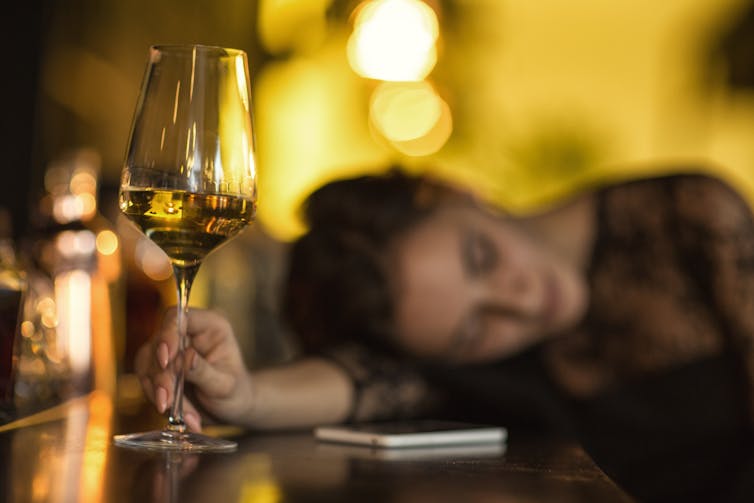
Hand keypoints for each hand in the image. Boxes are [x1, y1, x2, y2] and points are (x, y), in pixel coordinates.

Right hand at [135, 308, 254, 431]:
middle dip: (162, 377)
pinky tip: (182, 417)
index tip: (165, 361)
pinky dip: (160, 402)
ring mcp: (171, 351)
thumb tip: (185, 358)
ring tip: (182, 414)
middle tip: (167, 402)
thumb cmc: (236, 392)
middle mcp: (187, 334)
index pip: (178, 317)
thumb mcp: (226, 385)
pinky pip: (147, 382)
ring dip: (160, 393)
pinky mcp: (159, 370)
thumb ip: (204, 371)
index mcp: (209, 326)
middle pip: (158, 344)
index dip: (167, 335)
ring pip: (147, 365)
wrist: (230, 410)